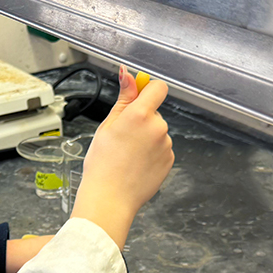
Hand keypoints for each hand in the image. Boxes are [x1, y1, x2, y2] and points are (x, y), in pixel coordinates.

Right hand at [70, 67, 174, 248]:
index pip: (158, 87)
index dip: (148, 89)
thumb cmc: (103, 164)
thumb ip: (123, 98)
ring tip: (127, 155)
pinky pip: (161, 148)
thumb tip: (128, 75)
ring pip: (157, 131)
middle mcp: (158, 127)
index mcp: (140, 115)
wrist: (110, 198)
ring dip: (146, 137)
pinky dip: (151, 153)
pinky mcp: (170, 159)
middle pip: (154, 112)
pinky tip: (136, 164)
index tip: (139, 96)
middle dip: (141, 119)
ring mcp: (166, 145)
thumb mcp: (107, 126)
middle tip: (122, 138)